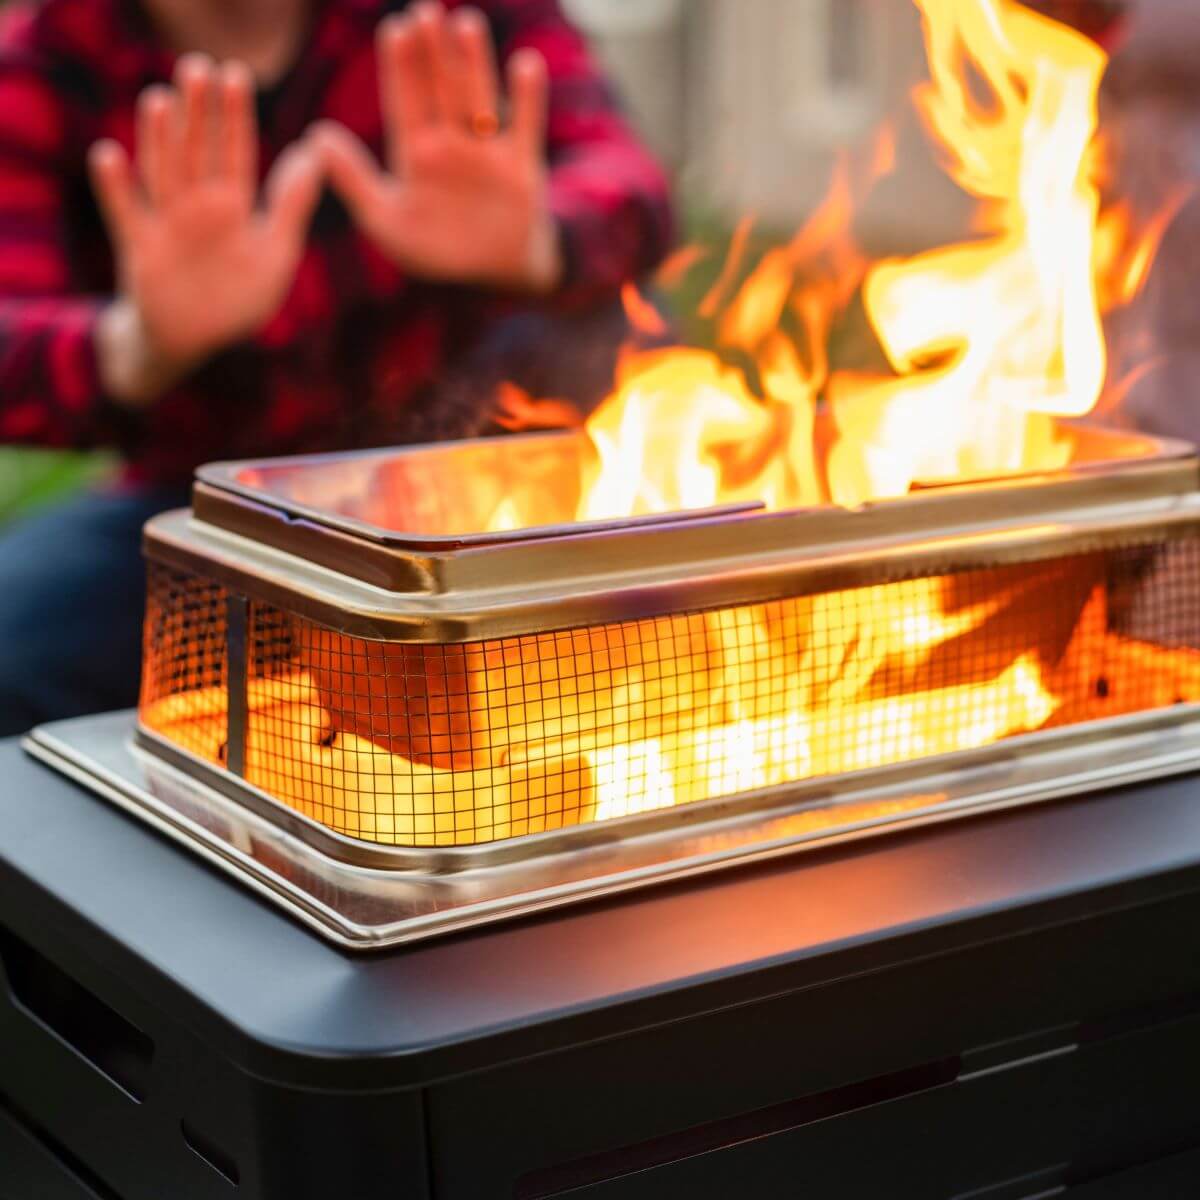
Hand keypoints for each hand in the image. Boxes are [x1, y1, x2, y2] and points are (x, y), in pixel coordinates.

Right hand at [88, 55, 321, 401]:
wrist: (197, 339)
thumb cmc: (238, 297)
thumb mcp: (276, 253)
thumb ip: (291, 205)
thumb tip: (314, 154)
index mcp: (233, 205)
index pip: (234, 151)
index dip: (234, 116)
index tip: (236, 75)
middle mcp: (197, 207)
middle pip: (196, 152)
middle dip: (197, 113)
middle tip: (196, 67)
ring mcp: (167, 224)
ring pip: (162, 173)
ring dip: (159, 139)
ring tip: (160, 99)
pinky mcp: (141, 249)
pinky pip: (126, 214)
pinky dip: (116, 188)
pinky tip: (108, 155)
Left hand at [312, 2, 561, 293]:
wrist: (489, 276)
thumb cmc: (434, 250)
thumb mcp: (386, 221)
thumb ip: (353, 181)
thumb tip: (315, 135)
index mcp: (415, 153)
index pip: (406, 100)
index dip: (401, 65)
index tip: (396, 29)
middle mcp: (451, 143)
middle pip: (440, 89)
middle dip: (433, 51)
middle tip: (425, 10)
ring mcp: (487, 152)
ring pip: (478, 99)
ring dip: (473, 64)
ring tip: (465, 25)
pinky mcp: (522, 167)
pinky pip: (525, 127)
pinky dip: (526, 98)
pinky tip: (525, 64)